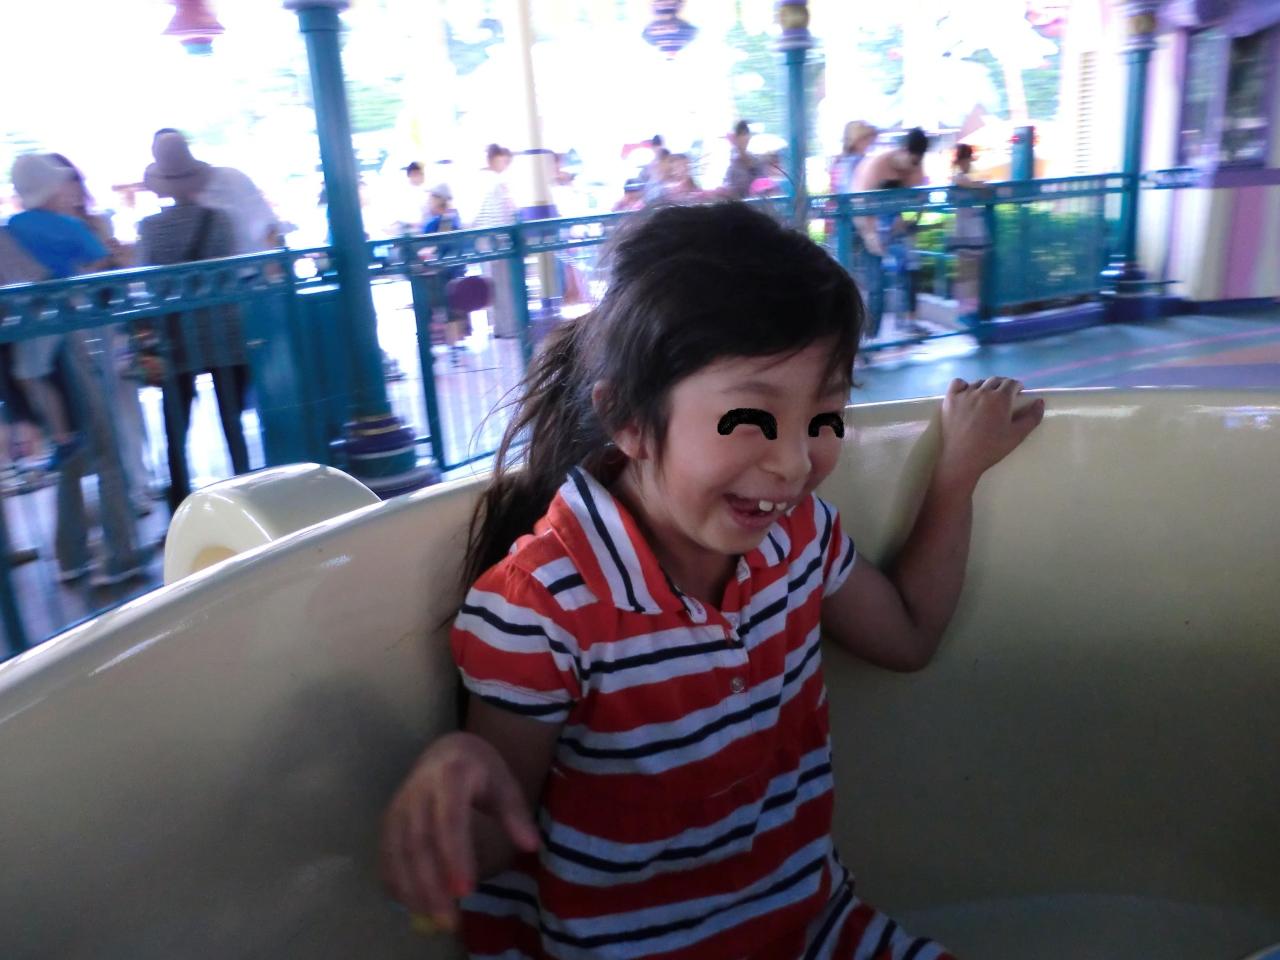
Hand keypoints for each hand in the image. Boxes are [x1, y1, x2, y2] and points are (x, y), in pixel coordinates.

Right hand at [380, 732, 539, 930]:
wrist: (446, 751)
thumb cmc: (480, 770)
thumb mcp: (504, 782)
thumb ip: (515, 813)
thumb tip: (531, 845)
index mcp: (451, 776)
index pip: (450, 819)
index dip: (455, 855)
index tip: (466, 890)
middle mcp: (418, 790)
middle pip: (420, 842)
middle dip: (432, 884)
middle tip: (449, 920)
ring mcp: (399, 805)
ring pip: (399, 852)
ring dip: (412, 889)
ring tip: (432, 918)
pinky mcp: (388, 819)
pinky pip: (386, 854)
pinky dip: (395, 881)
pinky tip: (411, 903)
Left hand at [935, 377, 1043, 492]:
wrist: (962, 458)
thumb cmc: (992, 449)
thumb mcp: (1017, 435)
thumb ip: (1032, 418)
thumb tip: (1040, 401)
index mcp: (1001, 399)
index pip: (1012, 383)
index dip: (1017, 386)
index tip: (1018, 392)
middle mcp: (983, 391)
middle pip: (996, 380)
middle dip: (1003, 385)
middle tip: (1004, 395)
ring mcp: (965, 394)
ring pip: (978, 382)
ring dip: (985, 386)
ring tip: (987, 397)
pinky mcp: (950, 399)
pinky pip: (957, 383)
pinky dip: (963, 385)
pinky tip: (966, 393)